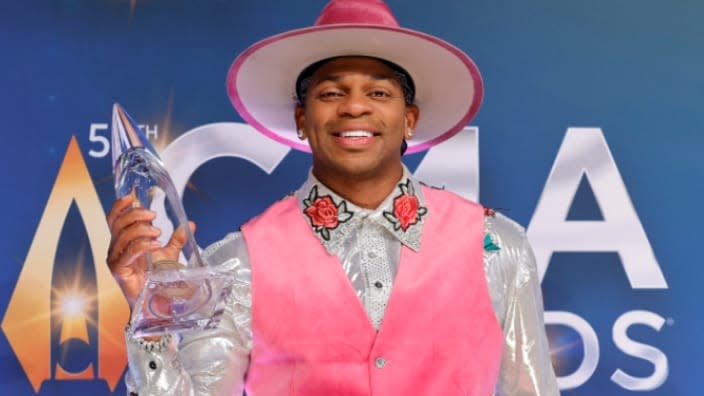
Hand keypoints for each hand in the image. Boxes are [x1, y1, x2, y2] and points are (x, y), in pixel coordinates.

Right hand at [106, 193, 195, 309]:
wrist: (154, 303)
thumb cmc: (156, 279)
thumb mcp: (169, 255)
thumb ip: (177, 239)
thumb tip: (190, 224)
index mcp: (123, 242)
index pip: (115, 218)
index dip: (120, 205)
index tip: (133, 196)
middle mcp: (116, 249)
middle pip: (118, 223)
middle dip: (135, 215)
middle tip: (154, 216)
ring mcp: (115, 260)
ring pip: (122, 235)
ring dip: (141, 230)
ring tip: (158, 233)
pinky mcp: (118, 271)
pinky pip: (128, 252)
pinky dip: (143, 245)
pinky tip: (156, 245)